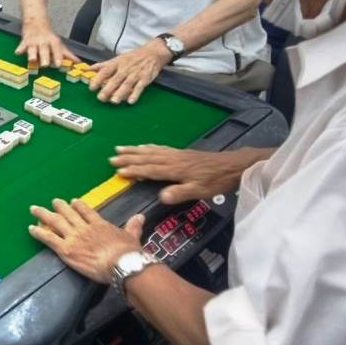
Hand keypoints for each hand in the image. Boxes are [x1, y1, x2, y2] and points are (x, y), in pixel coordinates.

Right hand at [15, 20, 78, 68]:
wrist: (36, 21)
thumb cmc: (48, 35)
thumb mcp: (58, 43)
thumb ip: (67, 54)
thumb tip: (79, 63)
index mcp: (53, 42)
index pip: (56, 50)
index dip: (57, 57)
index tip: (58, 64)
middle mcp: (44, 42)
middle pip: (44, 50)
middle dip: (45, 57)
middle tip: (45, 65)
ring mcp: (34, 42)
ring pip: (33, 49)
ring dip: (32, 54)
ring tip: (32, 60)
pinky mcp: (25, 41)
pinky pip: (22, 46)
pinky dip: (20, 49)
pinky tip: (18, 53)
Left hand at [29, 198, 144, 282]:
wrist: (121, 263)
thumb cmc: (128, 252)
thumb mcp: (132, 236)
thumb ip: (133, 226)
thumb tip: (140, 216)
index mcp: (99, 224)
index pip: (86, 211)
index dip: (78, 205)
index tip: (72, 201)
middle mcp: (84, 228)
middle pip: (68, 213)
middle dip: (59, 206)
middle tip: (53, 201)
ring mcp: (74, 237)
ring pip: (55, 222)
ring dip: (43, 215)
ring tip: (34, 209)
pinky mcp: (66, 249)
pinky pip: (49, 238)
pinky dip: (39, 232)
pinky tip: (30, 229)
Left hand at [88, 39, 171, 103]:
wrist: (152, 53)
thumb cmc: (132, 58)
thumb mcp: (116, 59)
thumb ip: (102, 66)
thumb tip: (87, 69)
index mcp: (117, 63)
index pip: (105, 71)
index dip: (98, 79)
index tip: (92, 87)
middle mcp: (125, 69)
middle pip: (115, 80)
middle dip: (107, 89)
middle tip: (101, 98)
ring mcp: (135, 74)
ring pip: (126, 84)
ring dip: (120, 93)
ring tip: (113, 101)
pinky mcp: (145, 79)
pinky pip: (139, 87)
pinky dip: (135, 94)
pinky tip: (130, 101)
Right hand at [109, 144, 261, 204]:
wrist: (233, 166)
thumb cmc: (216, 181)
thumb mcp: (199, 191)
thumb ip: (180, 193)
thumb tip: (160, 197)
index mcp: (175, 169)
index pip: (149, 169)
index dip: (134, 170)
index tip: (118, 171)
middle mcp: (173, 159)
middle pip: (147, 157)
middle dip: (129, 158)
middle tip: (112, 157)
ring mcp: (177, 155)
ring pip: (151, 151)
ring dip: (135, 150)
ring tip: (121, 148)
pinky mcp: (182, 153)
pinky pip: (160, 148)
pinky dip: (149, 147)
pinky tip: (145, 146)